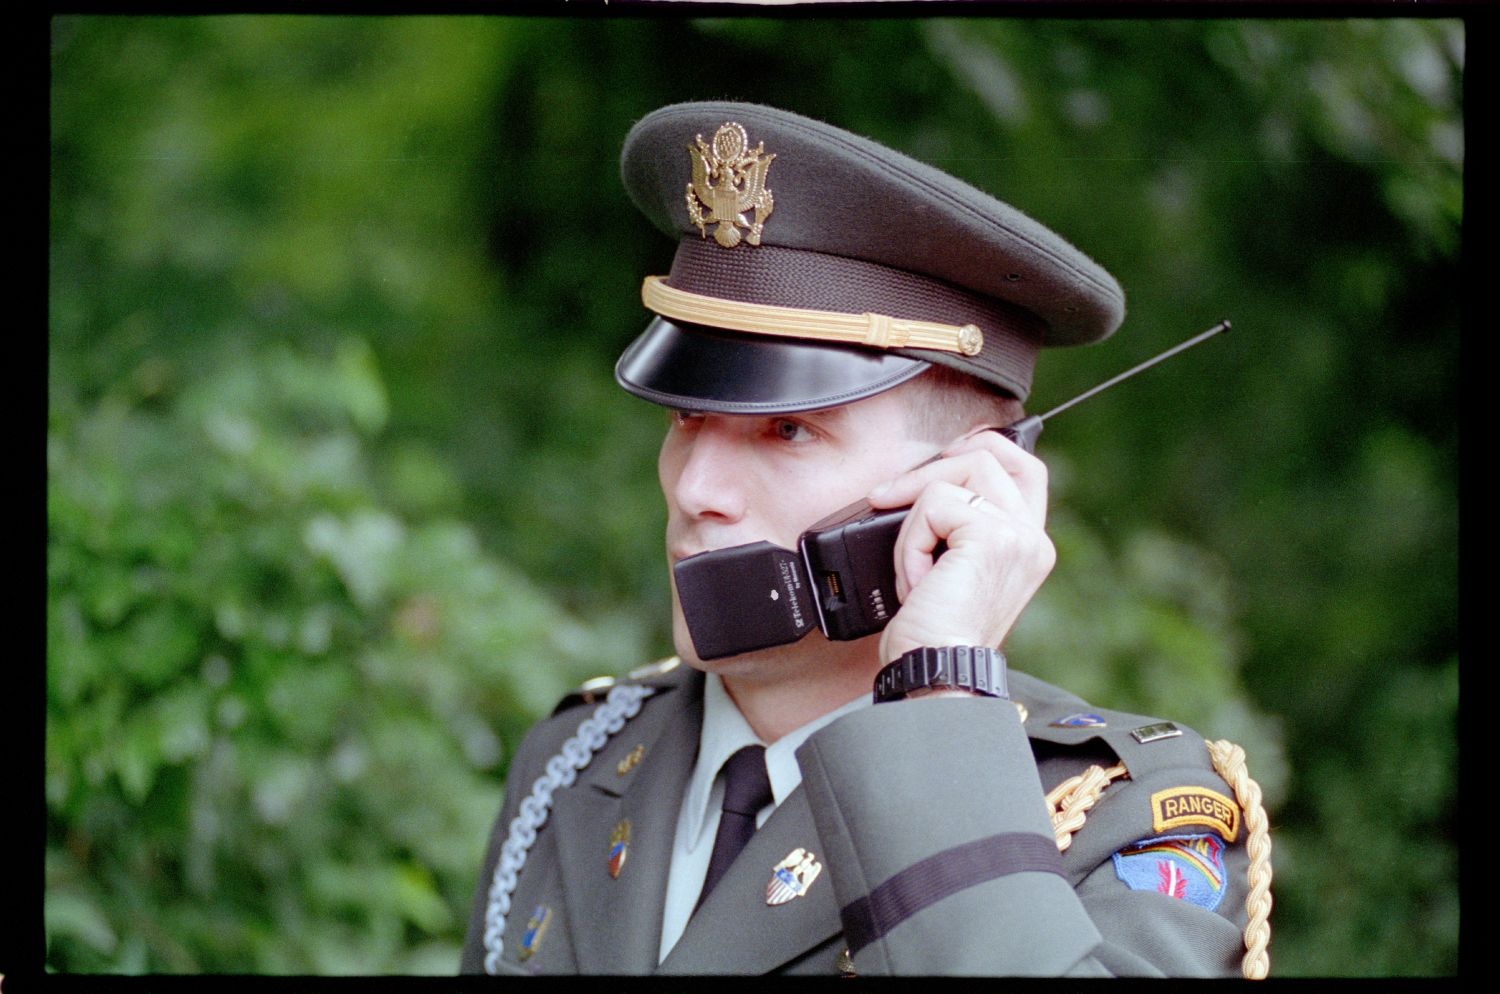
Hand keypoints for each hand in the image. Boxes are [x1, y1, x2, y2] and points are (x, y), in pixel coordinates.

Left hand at [866, 428, 1054, 665]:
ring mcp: (1017, 536)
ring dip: (915, 517)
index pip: (1025, 469)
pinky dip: (910, 541)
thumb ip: (959, 531)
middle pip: (991, 454)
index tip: (946, 454)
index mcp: (1029, 546)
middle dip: (936, 465)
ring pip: (954, 475)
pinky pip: (933, 504)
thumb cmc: (935, 636)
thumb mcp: (954, 573)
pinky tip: (916, 581)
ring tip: (913, 566)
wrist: (937, 671)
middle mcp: (1032, 538)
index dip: (986, 446)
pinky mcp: (992, 537)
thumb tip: (921, 486)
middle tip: (893, 494)